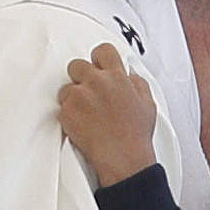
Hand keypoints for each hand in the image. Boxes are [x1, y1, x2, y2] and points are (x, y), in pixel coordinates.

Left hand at [59, 44, 159, 185]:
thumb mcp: (148, 105)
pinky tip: (81, 124)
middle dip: (81, 76)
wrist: (122, 159)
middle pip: (77, 65)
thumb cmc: (135, 136)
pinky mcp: (66, 112)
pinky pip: (61, 106)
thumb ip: (138, 84)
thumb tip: (130, 75)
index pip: (102, 50)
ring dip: (72, 96)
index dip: (99, 59)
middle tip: (88, 91)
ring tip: (85, 112)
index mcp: (116, 77)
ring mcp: (79, 97)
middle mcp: (96, 82)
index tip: (98, 67)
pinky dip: (68, 114)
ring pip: (65, 87)